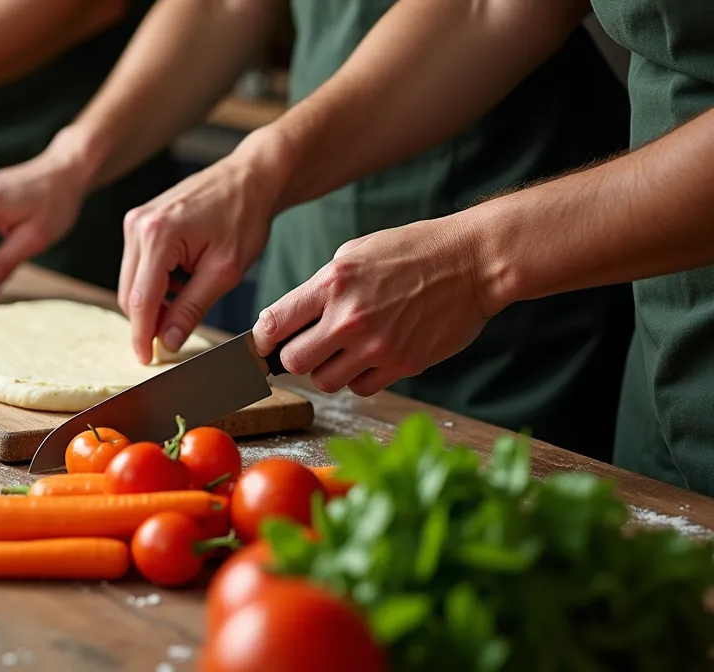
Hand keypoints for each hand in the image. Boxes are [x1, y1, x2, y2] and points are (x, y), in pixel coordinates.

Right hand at [119, 149, 279, 364]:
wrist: (250, 177)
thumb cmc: (244, 216)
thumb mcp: (224, 271)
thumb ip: (191, 308)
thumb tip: (169, 340)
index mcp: (158, 235)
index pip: (141, 300)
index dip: (142, 336)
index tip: (146, 360)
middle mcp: (138, 225)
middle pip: (130, 293)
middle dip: (148, 320)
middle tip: (174, 338)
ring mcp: (135, 220)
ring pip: (131, 281)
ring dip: (153, 301)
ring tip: (187, 301)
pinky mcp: (140, 220)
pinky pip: (137, 265)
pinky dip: (154, 282)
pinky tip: (182, 282)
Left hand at [252, 216, 500, 395]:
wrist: (474, 262)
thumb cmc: (413, 251)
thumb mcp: (355, 253)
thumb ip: (319, 288)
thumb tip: (287, 320)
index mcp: (332, 283)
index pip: (273, 324)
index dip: (261, 340)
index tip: (264, 344)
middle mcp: (350, 317)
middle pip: (294, 362)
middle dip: (294, 357)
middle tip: (309, 346)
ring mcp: (378, 345)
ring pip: (326, 382)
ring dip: (328, 370)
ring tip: (344, 350)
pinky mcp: (404, 364)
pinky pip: (362, 388)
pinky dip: (360, 378)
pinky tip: (371, 357)